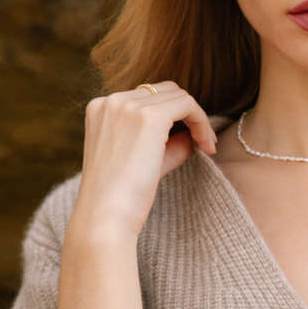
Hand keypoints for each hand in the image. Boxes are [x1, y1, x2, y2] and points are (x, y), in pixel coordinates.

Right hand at [67, 81, 218, 244]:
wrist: (106, 217)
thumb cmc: (119, 199)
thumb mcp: (139, 163)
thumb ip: (163, 145)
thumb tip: (192, 135)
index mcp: (100, 109)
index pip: (146, 97)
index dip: (173, 115)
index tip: (191, 140)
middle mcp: (111, 101)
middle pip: (164, 90)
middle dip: (187, 113)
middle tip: (204, 143)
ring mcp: (128, 106)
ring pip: (178, 96)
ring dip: (198, 119)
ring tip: (207, 146)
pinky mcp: (149, 116)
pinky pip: (188, 105)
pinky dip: (202, 122)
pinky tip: (207, 146)